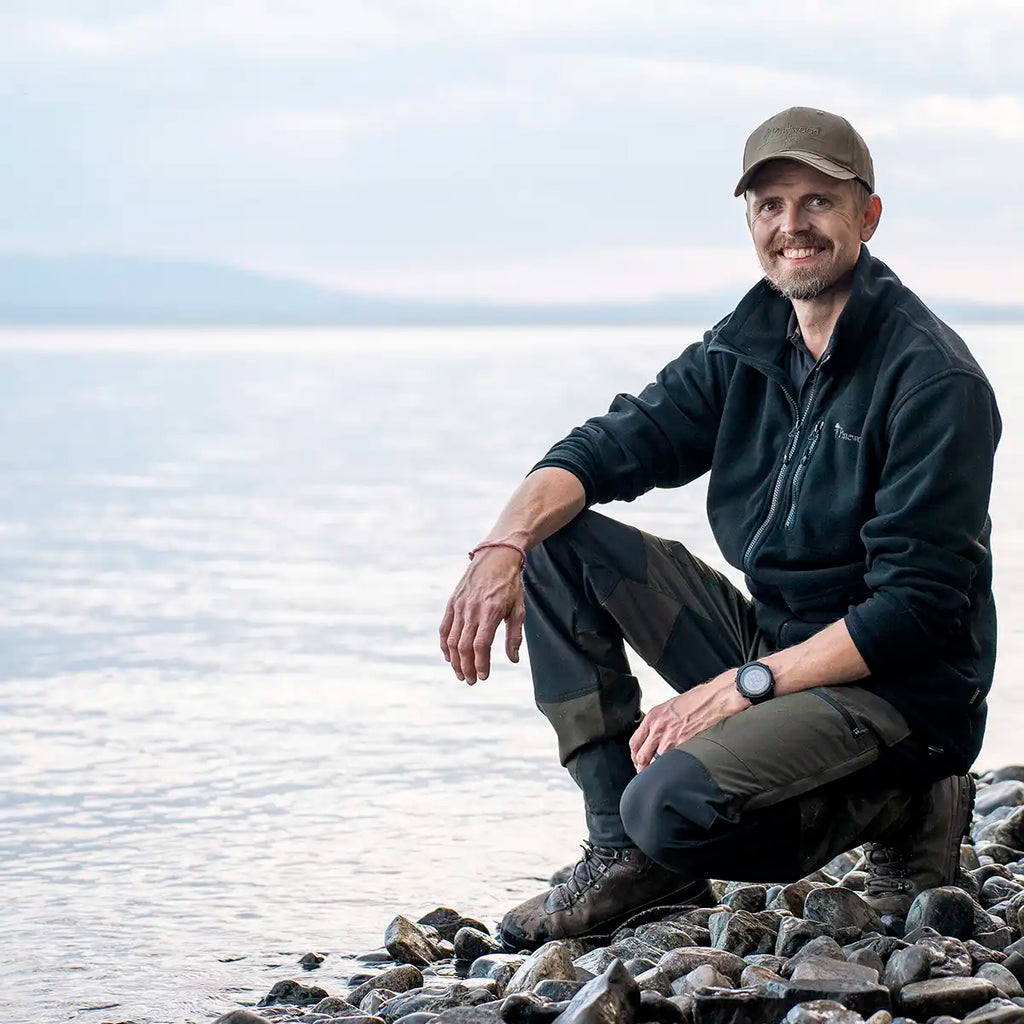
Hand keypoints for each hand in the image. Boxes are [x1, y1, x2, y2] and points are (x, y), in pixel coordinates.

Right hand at [440, 546, 525, 684]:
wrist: (496, 556)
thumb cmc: (510, 585)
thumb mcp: (518, 609)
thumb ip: (514, 636)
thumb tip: (513, 659)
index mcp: (491, 612)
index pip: (481, 645)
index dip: (481, 664)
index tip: (484, 676)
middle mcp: (472, 609)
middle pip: (463, 646)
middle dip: (466, 667)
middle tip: (472, 680)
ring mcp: (460, 605)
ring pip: (451, 639)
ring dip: (454, 660)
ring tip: (461, 673)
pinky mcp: (452, 602)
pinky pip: (444, 627)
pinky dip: (444, 644)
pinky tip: (449, 657)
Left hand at [629, 670, 746, 770]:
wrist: (713, 700)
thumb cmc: (696, 701)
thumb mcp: (669, 708)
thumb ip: (659, 723)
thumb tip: (653, 738)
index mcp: (653, 717)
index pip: (635, 742)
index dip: (634, 756)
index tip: (637, 761)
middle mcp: (658, 728)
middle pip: (641, 756)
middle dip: (642, 768)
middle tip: (646, 773)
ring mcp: (671, 738)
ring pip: (655, 763)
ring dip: (656, 771)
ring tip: (660, 776)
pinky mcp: (684, 745)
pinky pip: (672, 762)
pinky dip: (671, 769)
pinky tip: (674, 772)